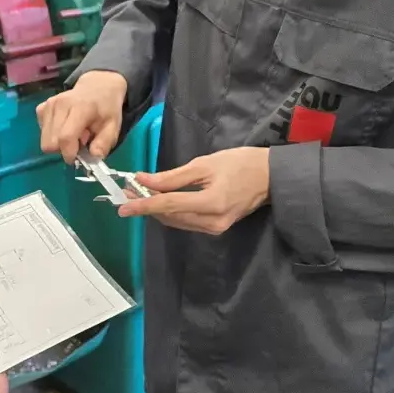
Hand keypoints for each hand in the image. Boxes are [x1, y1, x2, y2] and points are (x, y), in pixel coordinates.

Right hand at [36, 71, 127, 164]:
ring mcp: (49, 105)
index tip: (77, 158)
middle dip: (63, 149)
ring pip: (45, 139)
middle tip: (78, 142)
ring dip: (58, 142)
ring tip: (73, 133)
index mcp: (80, 108)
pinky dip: (52, 134)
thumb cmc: (105, 108)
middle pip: (50, 142)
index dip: (68, 153)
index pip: (65, 137)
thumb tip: (94, 157)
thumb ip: (104, 143)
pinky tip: (64, 126)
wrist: (97, 86)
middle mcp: (60, 104)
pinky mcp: (42, 107)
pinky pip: (42, 131)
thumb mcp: (113, 126)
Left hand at [121, 147, 270, 232]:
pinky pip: (186, 222)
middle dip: (147, 206)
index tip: (122, 206)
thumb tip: (144, 181)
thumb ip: (173, 177)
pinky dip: (171, 212)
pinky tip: (161, 201)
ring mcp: (215, 229)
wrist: (270, 177)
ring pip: (176, 221)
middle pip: (170, 216)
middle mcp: (212, 222)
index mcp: (210, 203)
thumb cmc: (240, 163)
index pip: (168, 206)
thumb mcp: (205, 164)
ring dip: (157, 209)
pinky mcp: (216, 229)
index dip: (143, 205)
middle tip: (128, 192)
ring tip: (140, 194)